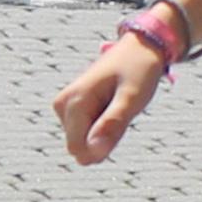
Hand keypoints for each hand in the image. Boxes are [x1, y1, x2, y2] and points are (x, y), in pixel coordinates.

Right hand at [53, 37, 164, 163]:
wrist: (138, 47)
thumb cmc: (138, 70)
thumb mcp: (131, 98)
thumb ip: (112, 125)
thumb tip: (93, 153)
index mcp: (74, 102)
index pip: (77, 149)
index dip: (102, 150)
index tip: (122, 126)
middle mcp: (62, 104)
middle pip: (81, 146)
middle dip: (104, 139)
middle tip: (123, 111)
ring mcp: (65, 106)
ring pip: (84, 141)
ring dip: (106, 132)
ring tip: (119, 105)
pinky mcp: (71, 107)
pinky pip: (86, 132)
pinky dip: (104, 126)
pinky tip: (113, 104)